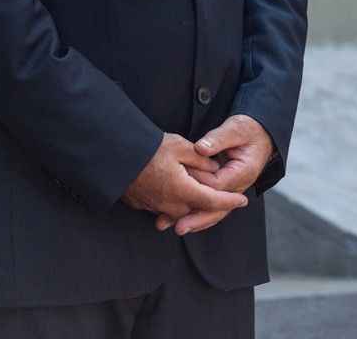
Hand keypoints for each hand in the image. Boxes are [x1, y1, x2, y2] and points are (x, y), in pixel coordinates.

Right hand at [121, 133, 246, 234]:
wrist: (113, 157)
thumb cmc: (146, 149)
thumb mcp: (179, 146)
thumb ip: (200, 159)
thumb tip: (213, 167)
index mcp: (182, 190)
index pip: (212, 201)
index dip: (230, 201)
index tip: (243, 201)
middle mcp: (170, 204)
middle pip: (198, 209)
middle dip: (212, 203)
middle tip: (227, 195)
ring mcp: (155, 207)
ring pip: (181, 210)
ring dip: (193, 203)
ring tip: (201, 191)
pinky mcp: (142, 205)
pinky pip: (165, 208)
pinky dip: (176, 202)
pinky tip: (177, 190)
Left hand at [149, 115, 276, 236]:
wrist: (260, 134)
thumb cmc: (248, 129)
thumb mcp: (235, 128)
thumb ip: (218, 138)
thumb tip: (199, 149)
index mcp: (244, 171)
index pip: (218, 184)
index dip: (198, 183)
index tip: (179, 182)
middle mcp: (240, 186)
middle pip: (218, 208)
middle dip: (197, 218)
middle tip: (179, 227)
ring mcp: (233, 190)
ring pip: (215, 212)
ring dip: (195, 221)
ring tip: (175, 227)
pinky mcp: (225, 190)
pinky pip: (212, 206)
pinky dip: (197, 213)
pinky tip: (180, 219)